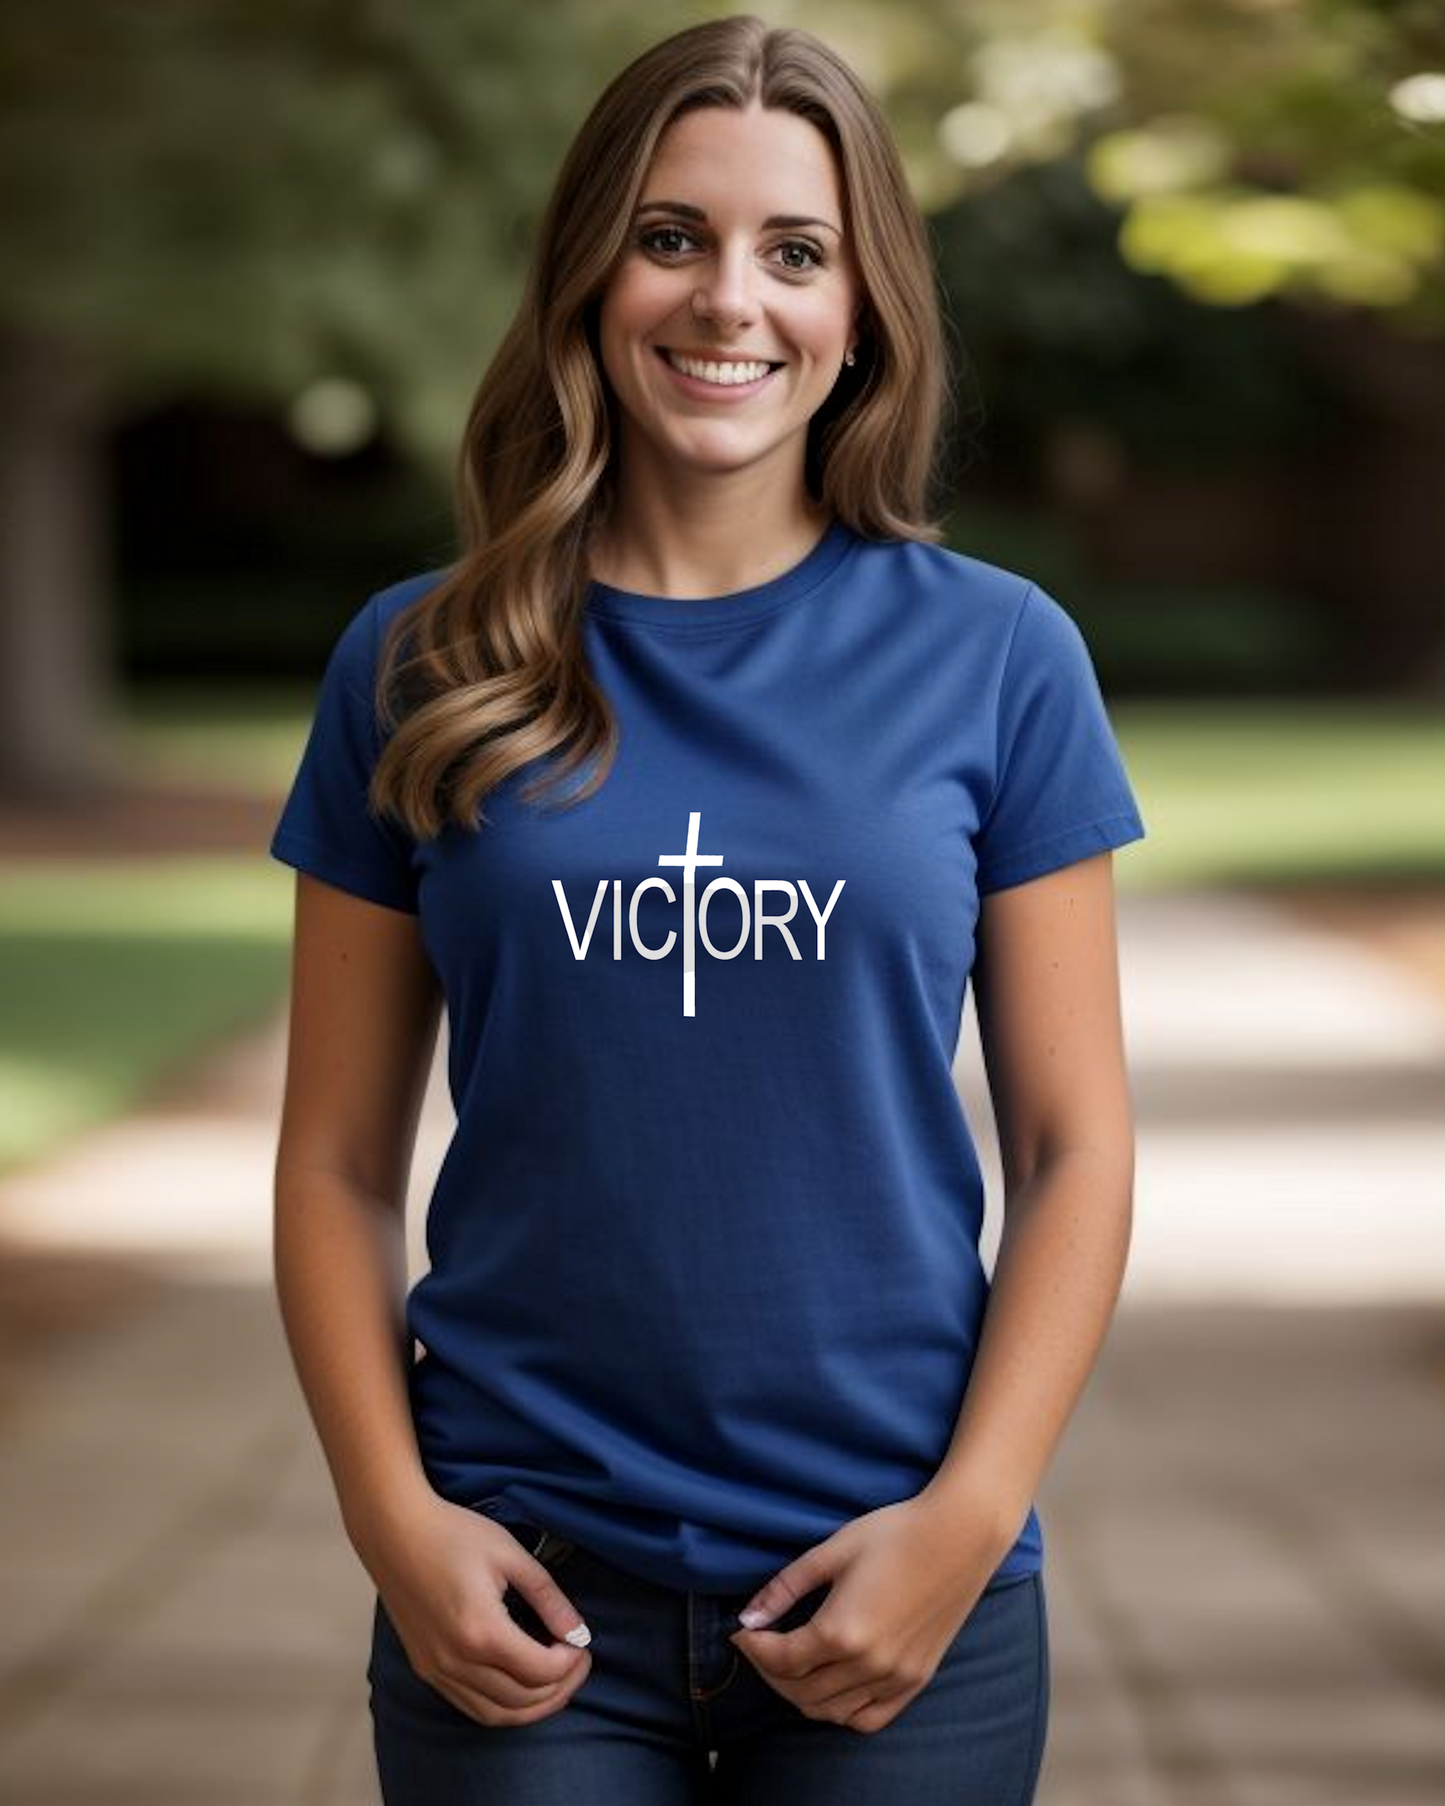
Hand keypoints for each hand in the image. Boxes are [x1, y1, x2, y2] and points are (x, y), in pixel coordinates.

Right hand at [360, 1489, 592, 1726]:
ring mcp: (436, 1670)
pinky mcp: (425, 1669)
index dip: (571, 1662)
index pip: (541, 1671)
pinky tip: (519, 1687)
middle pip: (523, 1700)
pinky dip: (502, 1708)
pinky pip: (470, 1707)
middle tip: (578, 1662)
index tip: (582, 1643)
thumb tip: (578, 1633)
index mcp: (481, 1631)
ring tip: (557, 1681)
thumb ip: (548, 1598)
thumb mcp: (510, 1555)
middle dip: (561, 1687)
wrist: (394, 1532)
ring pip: (496, 1714)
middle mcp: (456, 1661)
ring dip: (533, 1707)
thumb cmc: (453, 1534)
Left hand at [728, 1492, 1009, 1734]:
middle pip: (801, 1692)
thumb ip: (786, 1587)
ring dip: (801, 1694)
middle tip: (761, 1645)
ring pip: (831, 1711)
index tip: (741, 1633)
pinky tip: (832, 1684)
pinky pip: (869, 1718)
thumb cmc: (895, 1533)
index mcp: (843, 1631)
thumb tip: (748, 1617)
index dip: (753, 1648)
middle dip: (770, 1672)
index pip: (781, 1660)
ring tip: (791, 1663)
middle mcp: (868, 1664)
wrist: (960, 1535)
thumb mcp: (833, 1551)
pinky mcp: (916, 1680)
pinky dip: (842, 1711)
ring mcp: (896, 1677)